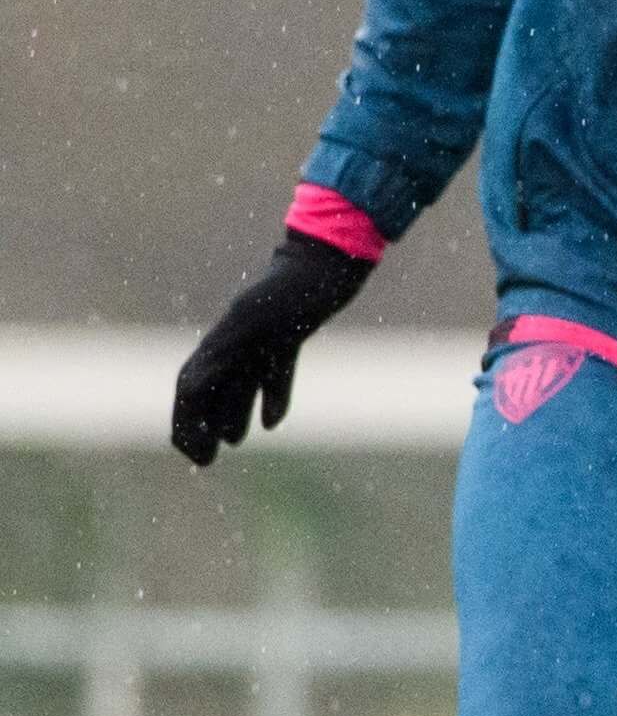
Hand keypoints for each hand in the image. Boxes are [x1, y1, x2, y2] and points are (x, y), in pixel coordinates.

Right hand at [170, 233, 371, 466]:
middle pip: (210, 387)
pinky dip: (271, 394)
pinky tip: (273, 422)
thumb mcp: (259, 313)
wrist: (332, 254)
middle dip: (201, 424)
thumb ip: (226, 346)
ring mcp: (265, 333)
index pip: (191, 387)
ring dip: (232, 412)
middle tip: (205, 460)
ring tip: (232, 443)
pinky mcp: (291, 331)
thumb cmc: (300, 279)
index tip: (193, 453)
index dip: (186, 421)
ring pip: (240, 380)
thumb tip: (189, 385)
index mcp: (226, 336)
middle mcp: (239, 336)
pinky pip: (274, 369)